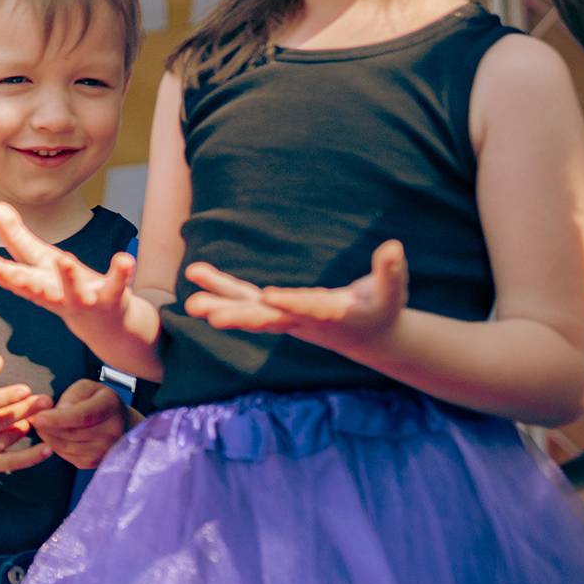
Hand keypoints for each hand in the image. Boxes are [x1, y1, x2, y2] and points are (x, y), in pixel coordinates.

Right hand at [0, 202, 142, 349]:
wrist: (103, 326)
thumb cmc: (65, 289)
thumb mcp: (40, 261)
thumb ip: (17, 236)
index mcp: (39, 282)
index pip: (18, 276)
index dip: (3, 272)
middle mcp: (57, 294)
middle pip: (37, 289)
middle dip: (20, 280)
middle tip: (5, 272)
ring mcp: (84, 299)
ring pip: (74, 291)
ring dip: (69, 277)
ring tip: (65, 260)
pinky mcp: (111, 297)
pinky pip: (116, 284)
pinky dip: (120, 272)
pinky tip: (124, 259)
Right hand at [0, 356, 52, 481]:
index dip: (6, 396)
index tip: (26, 389)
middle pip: (2, 420)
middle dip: (25, 409)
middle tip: (46, 400)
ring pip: (9, 437)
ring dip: (26, 425)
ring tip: (38, 415)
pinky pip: (11, 463)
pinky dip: (31, 458)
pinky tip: (48, 449)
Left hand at [29, 378, 128, 470]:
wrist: (121, 424)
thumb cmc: (99, 402)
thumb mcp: (87, 388)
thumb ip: (72, 395)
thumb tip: (59, 412)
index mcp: (109, 406)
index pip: (82, 416)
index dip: (57, 419)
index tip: (37, 417)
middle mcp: (111, 431)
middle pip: (71, 434)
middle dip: (47, 427)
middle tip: (33, 419)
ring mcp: (104, 450)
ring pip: (66, 447)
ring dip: (48, 437)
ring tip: (42, 426)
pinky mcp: (94, 462)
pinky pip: (67, 456)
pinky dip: (56, 446)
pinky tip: (54, 436)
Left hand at [183, 240, 408, 355]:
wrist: (368, 336)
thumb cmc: (382, 309)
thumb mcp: (392, 291)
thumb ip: (391, 271)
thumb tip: (393, 247)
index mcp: (331, 316)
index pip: (308, 309)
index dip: (292, 303)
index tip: (271, 298)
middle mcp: (301, 319)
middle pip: (267, 319)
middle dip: (240, 317)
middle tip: (210, 317)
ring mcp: (285, 315)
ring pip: (249, 309)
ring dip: (220, 304)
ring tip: (190, 304)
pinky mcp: (276, 307)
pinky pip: (244, 297)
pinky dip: (222, 286)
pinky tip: (196, 272)